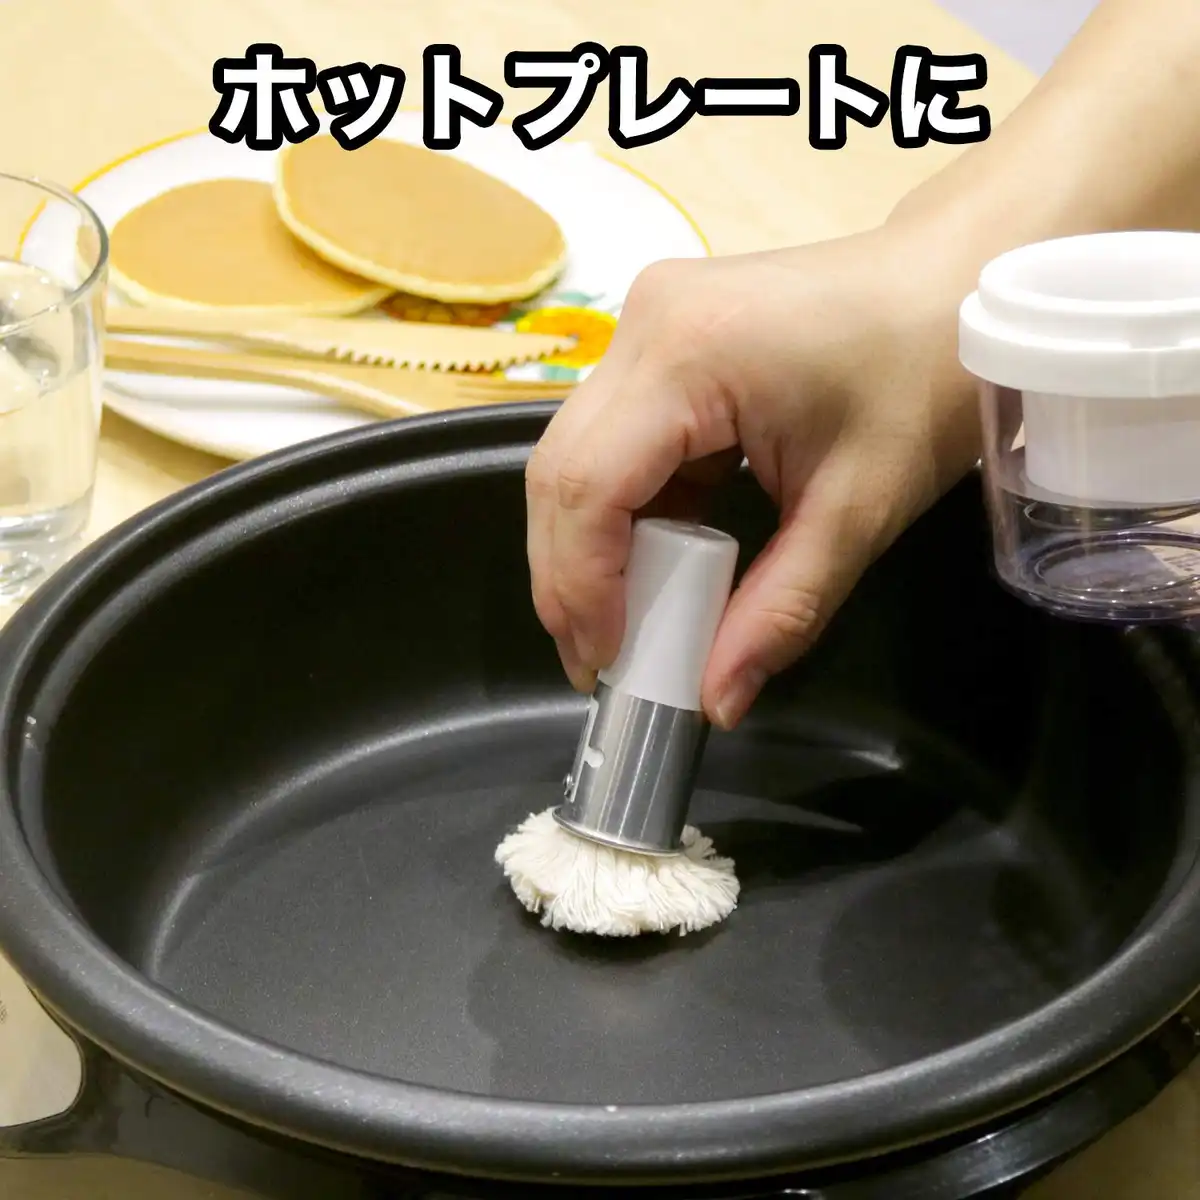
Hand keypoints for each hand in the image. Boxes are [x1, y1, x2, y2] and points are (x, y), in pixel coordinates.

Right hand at [525, 224, 982, 729]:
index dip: (579, 587)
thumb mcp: (860, 511)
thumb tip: (717, 702)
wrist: (958, 281)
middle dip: (570, 578)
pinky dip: (627, 509)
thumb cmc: (929, 378)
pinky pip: (614, 439)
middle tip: (602, 657)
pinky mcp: (660, 340)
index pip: (588, 486)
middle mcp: (643, 327)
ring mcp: (646, 326)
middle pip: (561, 471)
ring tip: (624, 621)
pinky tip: (658, 558)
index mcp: (687, 355)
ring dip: (591, 547)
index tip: (606, 664)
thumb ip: (782, 612)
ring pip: (576, 457)